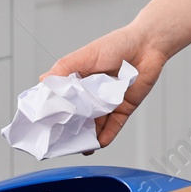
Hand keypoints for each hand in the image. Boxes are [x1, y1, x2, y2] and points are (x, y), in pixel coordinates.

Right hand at [42, 24, 169, 151]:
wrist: (147, 46)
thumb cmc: (117, 44)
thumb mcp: (86, 55)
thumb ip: (64, 68)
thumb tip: (43, 80)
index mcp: (79, 79)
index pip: (62, 99)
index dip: (53, 110)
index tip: (43, 124)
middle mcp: (91, 94)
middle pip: (76, 116)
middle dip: (68, 129)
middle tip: (57, 141)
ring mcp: (107, 103)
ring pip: (93, 125)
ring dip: (85, 137)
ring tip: (76, 146)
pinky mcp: (123, 109)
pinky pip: (113, 127)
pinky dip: (105, 137)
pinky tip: (97, 144)